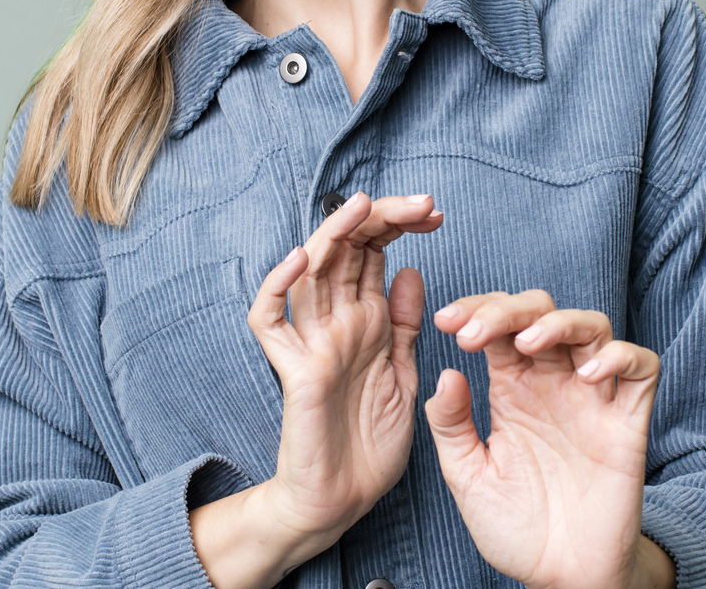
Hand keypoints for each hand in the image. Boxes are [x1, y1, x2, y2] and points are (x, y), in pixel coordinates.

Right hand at [192, 193, 440, 588]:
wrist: (342, 501)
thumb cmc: (370, 444)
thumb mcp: (402, 374)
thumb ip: (403, 326)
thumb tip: (410, 271)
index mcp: (366, 321)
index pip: (375, 253)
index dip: (400, 225)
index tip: (436, 214)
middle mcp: (337, 323)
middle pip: (347, 250)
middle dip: (380, 218)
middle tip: (420, 204)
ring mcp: (312, 343)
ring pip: (309, 272)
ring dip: (334, 234)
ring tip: (363, 206)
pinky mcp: (294, 370)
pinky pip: (270, 321)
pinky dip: (276, 287)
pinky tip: (299, 260)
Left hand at [425, 291, 669, 588]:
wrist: (561, 576)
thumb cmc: (515, 527)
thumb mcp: (468, 476)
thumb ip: (452, 426)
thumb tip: (447, 371)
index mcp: (512, 390)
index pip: (499, 327)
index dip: (475, 311)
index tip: (444, 322)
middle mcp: (553, 385)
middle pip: (541, 313)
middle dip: (508, 308)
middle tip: (474, 331)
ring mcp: (593, 400)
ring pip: (592, 328)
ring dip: (560, 321)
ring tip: (529, 342)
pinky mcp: (628, 423)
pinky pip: (642, 368)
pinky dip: (621, 356)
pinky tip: (588, 374)